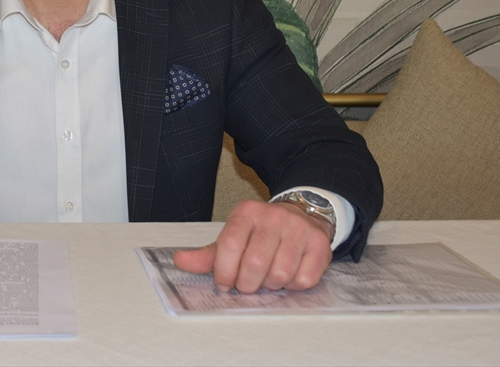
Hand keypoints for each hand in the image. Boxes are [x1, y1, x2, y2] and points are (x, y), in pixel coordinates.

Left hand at [172, 199, 332, 292]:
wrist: (302, 215)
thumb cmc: (260, 233)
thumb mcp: (233, 237)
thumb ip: (207, 254)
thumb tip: (179, 261)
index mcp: (246, 213)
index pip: (229, 245)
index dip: (224, 272)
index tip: (225, 284)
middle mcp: (273, 217)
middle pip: (254, 263)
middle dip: (247, 284)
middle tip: (248, 285)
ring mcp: (298, 229)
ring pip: (279, 274)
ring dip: (271, 285)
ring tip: (268, 278)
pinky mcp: (319, 244)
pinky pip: (303, 280)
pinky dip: (292, 286)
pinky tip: (288, 275)